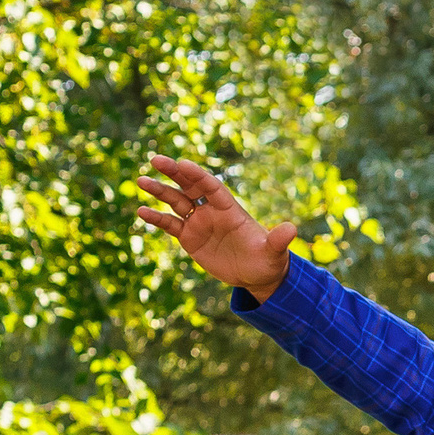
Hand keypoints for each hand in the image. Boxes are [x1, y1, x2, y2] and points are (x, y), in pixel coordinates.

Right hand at [133, 155, 296, 301]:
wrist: (257, 275)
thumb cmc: (268, 260)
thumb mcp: (274, 252)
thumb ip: (278, 240)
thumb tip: (291, 229)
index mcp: (230, 209)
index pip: (212, 187)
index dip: (198, 176)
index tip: (183, 164)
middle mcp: (212, 211)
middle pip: (190, 186)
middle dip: (174, 173)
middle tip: (156, 159)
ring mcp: (198, 223)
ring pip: (175, 201)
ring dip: (159, 191)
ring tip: (141, 180)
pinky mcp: (189, 238)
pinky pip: (170, 224)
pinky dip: (156, 218)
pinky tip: (141, 211)